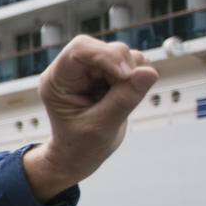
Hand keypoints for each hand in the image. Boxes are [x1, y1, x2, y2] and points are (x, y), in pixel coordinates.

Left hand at [23, 35, 157, 201]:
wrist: (77, 156)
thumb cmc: (79, 145)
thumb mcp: (101, 127)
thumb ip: (125, 99)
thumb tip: (149, 72)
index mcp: (57, 80)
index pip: (80, 49)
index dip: (107, 56)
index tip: (125, 76)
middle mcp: (72, 71)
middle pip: (105, 48)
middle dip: (124, 68)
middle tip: (128, 94)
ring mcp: (91, 71)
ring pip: (123, 54)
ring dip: (132, 75)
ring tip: (120, 103)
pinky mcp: (107, 74)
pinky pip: (132, 64)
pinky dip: (137, 78)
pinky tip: (125, 98)